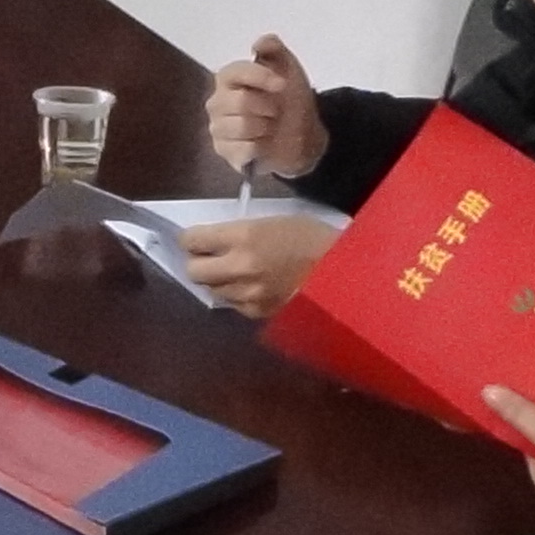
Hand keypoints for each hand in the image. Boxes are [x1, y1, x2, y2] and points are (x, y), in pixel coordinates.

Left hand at [179, 207, 341, 317]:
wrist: (343, 271)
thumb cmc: (312, 237)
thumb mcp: (274, 221)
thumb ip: (241, 232)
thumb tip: (214, 241)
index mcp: (244, 236)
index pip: (192, 240)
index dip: (191, 239)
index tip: (198, 239)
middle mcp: (240, 266)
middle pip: (193, 271)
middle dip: (198, 262)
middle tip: (211, 257)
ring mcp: (248, 293)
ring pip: (211, 290)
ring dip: (217, 280)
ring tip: (235, 272)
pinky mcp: (258, 312)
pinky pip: (233, 304)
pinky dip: (236, 295)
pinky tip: (252, 286)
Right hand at [207, 34, 325, 187]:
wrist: (303, 134)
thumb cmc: (290, 99)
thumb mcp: (288, 66)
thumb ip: (273, 48)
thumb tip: (258, 43)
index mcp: (228, 79)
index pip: (235, 72)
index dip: (261, 77)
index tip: (282, 84)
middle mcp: (217, 103)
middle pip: (240, 102)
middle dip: (268, 107)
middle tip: (275, 110)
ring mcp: (218, 129)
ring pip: (242, 126)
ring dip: (266, 127)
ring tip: (269, 126)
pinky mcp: (224, 152)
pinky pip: (243, 149)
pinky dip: (261, 147)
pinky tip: (263, 143)